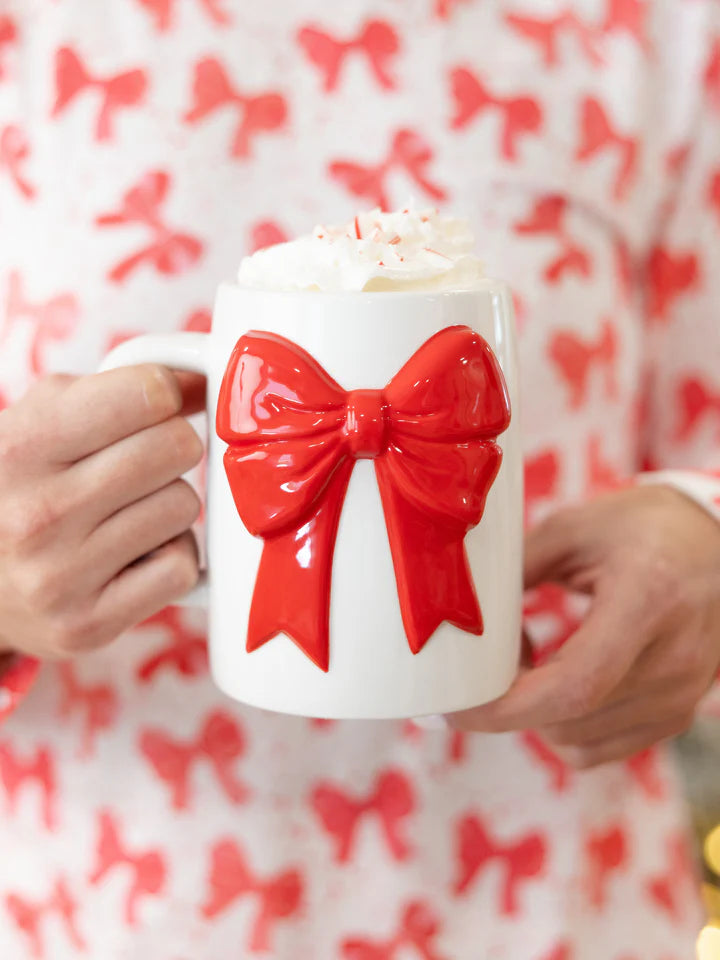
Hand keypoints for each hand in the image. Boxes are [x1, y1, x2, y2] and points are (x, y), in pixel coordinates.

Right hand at [0, 365, 204, 659]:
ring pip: (183, 505)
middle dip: (170, 448)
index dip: (162, 395)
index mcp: (20, 447)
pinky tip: (135, 555)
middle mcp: (37, 512)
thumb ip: (119, 388)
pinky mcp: (89, 624)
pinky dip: (170, 557)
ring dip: (168, 505)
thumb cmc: (19, 487)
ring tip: (126, 513)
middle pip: (176, 447)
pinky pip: (182, 568)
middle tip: (142, 464)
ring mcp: (61, 575)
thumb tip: (206, 380)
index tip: (150, 408)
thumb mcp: (42, 421)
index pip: (147, 394)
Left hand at [451, 485, 719, 767]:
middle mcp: (674, 658)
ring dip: (535, 715)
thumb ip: (516, 569)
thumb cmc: (645, 527)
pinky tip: (557, 680)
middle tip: (483, 665)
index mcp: (647, 600)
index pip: (575, 684)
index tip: (458, 705)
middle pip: (571, 720)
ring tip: (527, 661)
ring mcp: (682, 693)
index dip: (508, 707)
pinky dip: (565, 726)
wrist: (719, 543)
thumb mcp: (574, 528)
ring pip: (580, 742)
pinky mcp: (678, 712)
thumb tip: (462, 613)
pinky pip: (602, 746)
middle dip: (508, 706)